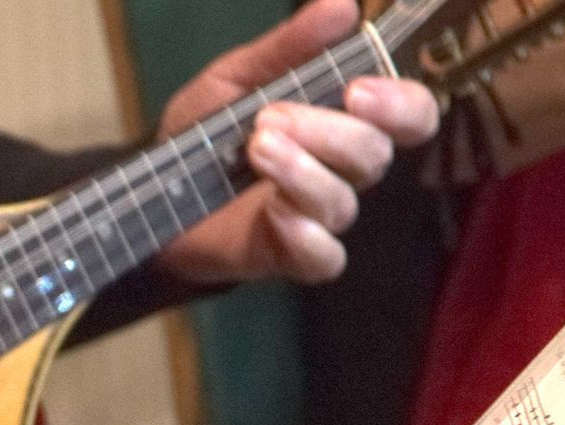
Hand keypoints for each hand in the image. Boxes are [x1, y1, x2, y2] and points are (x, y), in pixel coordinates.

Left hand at [155, 0, 439, 286]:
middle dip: (326, 132)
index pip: (410, 115)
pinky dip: (306, 237)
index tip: (357, 90)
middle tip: (268, 119)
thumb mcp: (236, 78)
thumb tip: (343, 4)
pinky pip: (326, 258)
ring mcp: (319, 217)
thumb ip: (287, 47)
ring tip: (255, 150)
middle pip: (373, 156)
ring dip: (302, 172)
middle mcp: (343, 171)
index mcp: (345, 121)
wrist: (154, 195)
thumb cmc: (206, 136)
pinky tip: (274, 213)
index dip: (400, 104)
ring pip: (344, 203)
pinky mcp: (292, 256)